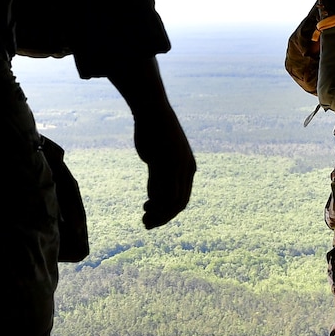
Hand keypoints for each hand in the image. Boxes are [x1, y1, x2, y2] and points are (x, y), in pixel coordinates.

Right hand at [105, 56, 195, 228]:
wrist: (152, 111)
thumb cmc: (154, 133)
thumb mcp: (159, 159)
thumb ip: (159, 177)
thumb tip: (154, 197)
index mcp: (189, 168)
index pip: (183, 199)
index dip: (169, 212)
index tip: (153, 215)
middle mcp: (185, 169)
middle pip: (179, 203)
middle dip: (164, 218)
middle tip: (148, 224)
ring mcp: (175, 166)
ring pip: (171, 200)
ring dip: (159, 214)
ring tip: (145, 220)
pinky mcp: (164, 161)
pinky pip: (162, 189)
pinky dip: (156, 203)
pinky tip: (147, 206)